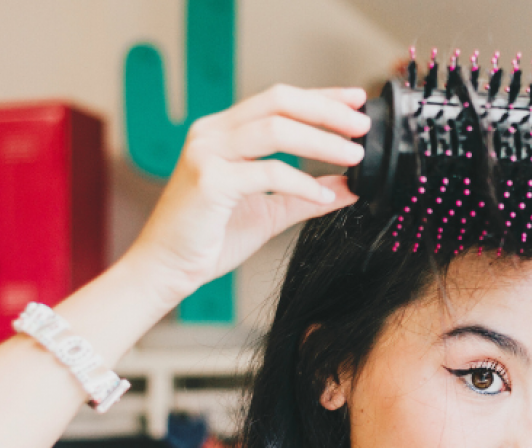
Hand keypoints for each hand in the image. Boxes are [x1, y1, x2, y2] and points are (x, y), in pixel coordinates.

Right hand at [126, 84, 370, 303]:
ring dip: (321, 141)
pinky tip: (325, 195)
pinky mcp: (209, 181)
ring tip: (355, 156)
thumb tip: (351, 186)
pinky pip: (267, 173)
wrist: (168, 268)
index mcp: (225, 131)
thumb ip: (307, 195)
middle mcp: (213, 133)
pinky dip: (302, 183)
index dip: (322, 96)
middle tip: (363, 126)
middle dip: (327, 111)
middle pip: (280, 102)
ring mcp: (207, 153)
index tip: (357, 100)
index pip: (280, 100)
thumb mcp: (271, 211)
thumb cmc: (210, 238)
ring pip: (275, 130)